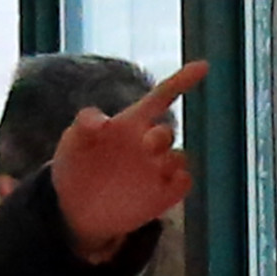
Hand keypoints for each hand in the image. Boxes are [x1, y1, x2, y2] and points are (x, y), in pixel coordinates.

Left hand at [49, 62, 205, 263]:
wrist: (73, 209)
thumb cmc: (74, 165)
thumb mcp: (73, 140)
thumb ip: (85, 122)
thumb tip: (102, 122)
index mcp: (132, 123)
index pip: (162, 97)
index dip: (182, 81)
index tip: (203, 66)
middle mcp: (148, 144)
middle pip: (167, 133)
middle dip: (160, 137)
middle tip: (145, 145)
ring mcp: (157, 170)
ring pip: (180, 158)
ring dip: (170, 161)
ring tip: (151, 169)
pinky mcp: (162, 196)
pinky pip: (184, 182)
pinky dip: (181, 181)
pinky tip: (163, 187)